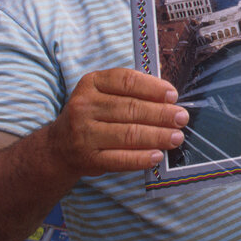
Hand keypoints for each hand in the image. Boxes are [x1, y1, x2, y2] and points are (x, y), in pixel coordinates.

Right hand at [47, 68, 186, 176]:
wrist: (59, 146)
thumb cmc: (93, 114)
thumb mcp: (103, 93)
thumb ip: (130, 91)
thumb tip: (169, 98)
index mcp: (92, 83)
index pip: (126, 81)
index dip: (152, 88)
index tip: (173, 95)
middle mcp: (84, 106)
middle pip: (130, 108)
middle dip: (161, 114)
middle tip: (182, 118)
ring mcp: (84, 133)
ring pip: (128, 134)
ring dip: (157, 136)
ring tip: (176, 137)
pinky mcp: (88, 158)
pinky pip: (120, 159)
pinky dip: (141, 158)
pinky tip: (157, 155)